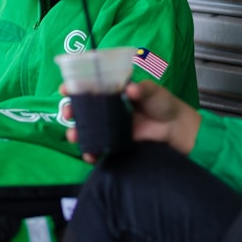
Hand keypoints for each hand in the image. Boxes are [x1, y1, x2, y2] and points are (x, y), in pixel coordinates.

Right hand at [64, 81, 200, 161]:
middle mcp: (107, 109)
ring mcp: (110, 127)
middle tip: (68, 113)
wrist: (176, 128)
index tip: (65, 89)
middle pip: (82, 110)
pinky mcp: (115, 143)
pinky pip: (99, 148)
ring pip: (87, 130)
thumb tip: (131, 89)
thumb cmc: (162, 103)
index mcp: (112, 92)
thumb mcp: (152, 91)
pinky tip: (89, 154)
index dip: (74, 87)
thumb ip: (141, 90)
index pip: (89, 87)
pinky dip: (92, 152)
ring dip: (76, 132)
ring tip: (73, 135)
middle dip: (71, 111)